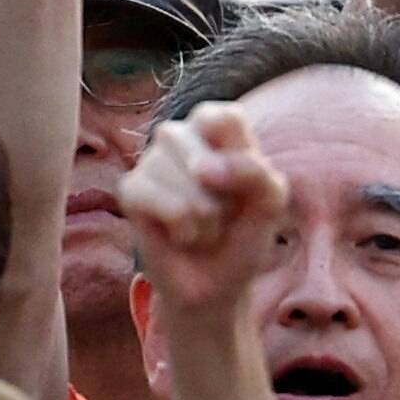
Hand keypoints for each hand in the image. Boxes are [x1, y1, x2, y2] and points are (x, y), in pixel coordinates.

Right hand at [123, 101, 290, 315]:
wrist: (217, 283)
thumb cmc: (243, 233)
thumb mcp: (269, 202)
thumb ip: (254, 173)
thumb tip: (203, 169)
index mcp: (220, 129)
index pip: (224, 116)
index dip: (237, 153)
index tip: (246, 187)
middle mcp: (182, 137)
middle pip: (193, 134)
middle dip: (221, 188)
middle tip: (223, 210)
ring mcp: (151, 161)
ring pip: (179, 173)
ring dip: (204, 213)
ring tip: (204, 225)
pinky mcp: (130, 190)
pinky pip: (154, 197)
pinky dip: (181, 226)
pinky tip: (183, 235)